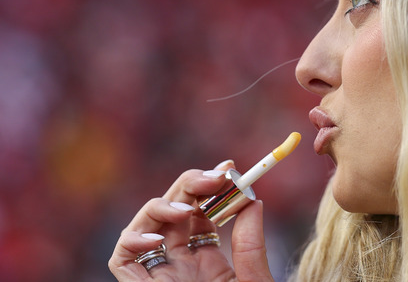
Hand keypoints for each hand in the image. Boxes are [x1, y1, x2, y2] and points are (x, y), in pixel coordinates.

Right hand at [108, 161, 273, 280]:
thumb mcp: (253, 281)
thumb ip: (250, 245)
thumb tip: (254, 200)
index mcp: (208, 261)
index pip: (203, 212)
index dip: (212, 187)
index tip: (232, 168)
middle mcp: (180, 264)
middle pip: (175, 210)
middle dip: (192, 185)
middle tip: (218, 175)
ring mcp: (158, 275)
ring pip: (145, 225)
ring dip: (163, 205)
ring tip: (190, 208)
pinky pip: (122, 259)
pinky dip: (132, 240)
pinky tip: (156, 238)